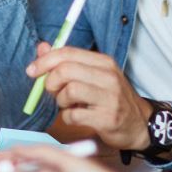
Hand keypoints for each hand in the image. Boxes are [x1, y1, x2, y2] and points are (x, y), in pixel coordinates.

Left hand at [28, 43, 151, 150]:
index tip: (32, 71)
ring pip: (69, 91)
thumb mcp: (92, 75)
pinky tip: (76, 117)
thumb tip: (42, 47)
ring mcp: (110, 98)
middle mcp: (108, 76)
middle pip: (65, 70)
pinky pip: (74, 115)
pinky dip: (67, 117)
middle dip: (50, 82)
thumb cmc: (110, 98)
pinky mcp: (107, 118)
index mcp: (103, 62)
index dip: (45, 60)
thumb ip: (66, 61)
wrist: (138, 124)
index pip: (68, 53)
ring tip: (67, 105)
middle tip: (52, 92)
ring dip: (60, 101)